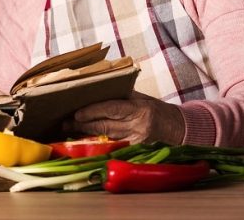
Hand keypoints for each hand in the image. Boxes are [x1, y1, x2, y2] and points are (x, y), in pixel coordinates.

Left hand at [66, 92, 184, 144]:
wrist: (178, 128)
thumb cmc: (156, 108)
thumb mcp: (140, 98)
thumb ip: (120, 96)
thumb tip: (94, 92)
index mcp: (140, 109)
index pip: (112, 109)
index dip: (93, 111)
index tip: (76, 113)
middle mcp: (139, 127)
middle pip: (105, 126)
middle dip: (83, 125)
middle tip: (65, 123)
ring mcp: (138, 142)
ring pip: (106, 138)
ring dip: (86, 135)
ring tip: (69, 131)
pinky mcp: (137, 152)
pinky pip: (114, 147)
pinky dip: (98, 144)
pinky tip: (85, 142)